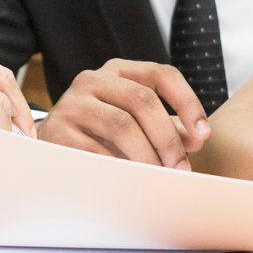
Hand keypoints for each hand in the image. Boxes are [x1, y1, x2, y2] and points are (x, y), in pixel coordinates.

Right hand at [40, 59, 208, 168]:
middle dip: (168, 138)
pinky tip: (130, 181)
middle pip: (143, 100)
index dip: (188, 103)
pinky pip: (97, 151)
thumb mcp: (132, 120)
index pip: (162, 75)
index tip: (203, 136)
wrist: (48, 144)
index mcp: (118, 72)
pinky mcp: (58, 129)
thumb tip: (197, 137)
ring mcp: (73, 103)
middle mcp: (93, 79)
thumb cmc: (100, 133)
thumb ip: (166, 125)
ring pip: (122, 125)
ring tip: (158, 177)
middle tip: (181, 169)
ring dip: (147, 156)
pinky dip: (120, 168)